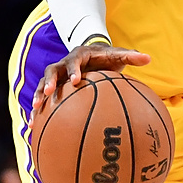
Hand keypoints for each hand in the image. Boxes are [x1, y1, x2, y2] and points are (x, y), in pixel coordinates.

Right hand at [32, 42, 149, 116]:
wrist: (92, 55)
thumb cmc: (106, 57)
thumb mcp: (118, 55)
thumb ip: (131, 57)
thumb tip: (148, 58)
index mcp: (79, 55)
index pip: (74, 61)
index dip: (73, 70)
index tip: (75, 80)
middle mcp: (64, 64)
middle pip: (52, 71)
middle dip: (49, 82)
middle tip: (47, 94)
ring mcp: (57, 75)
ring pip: (43, 84)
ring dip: (37, 96)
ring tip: (35, 111)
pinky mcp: (53, 86)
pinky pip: (43, 98)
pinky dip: (38, 111)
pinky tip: (34, 127)